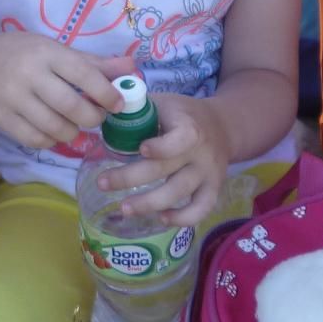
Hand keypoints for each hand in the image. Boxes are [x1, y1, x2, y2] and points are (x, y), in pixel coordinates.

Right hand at [0, 33, 134, 149]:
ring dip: (74, 133)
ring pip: (55, 127)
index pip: (83, 75)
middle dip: (92, 118)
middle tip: (97, 118)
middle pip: (71, 106)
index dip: (106, 93)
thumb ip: (93, 63)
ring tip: (77, 126)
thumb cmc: (22, 54)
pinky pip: (36, 140)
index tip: (118, 104)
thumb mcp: (55, 50)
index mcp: (46, 53)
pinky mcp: (1, 119)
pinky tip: (55, 132)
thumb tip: (133, 68)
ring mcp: (12, 98)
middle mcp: (28, 74)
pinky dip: (52, 141)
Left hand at [96, 93, 232, 227]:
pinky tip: (160, 219)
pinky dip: (182, 218)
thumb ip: (136, 107)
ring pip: (179, 193)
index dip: (162, 146)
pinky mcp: (214, 188)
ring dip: (149, 203)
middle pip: (166, 169)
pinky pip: (201, 209)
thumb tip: (100, 108)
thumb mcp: (163, 102)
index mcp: (189, 126)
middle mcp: (200, 152)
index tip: (141, 149)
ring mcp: (208, 172)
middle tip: (103, 183)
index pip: (180, 139)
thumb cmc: (182, 114)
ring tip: (124, 208)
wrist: (222, 125)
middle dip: (131, 178)